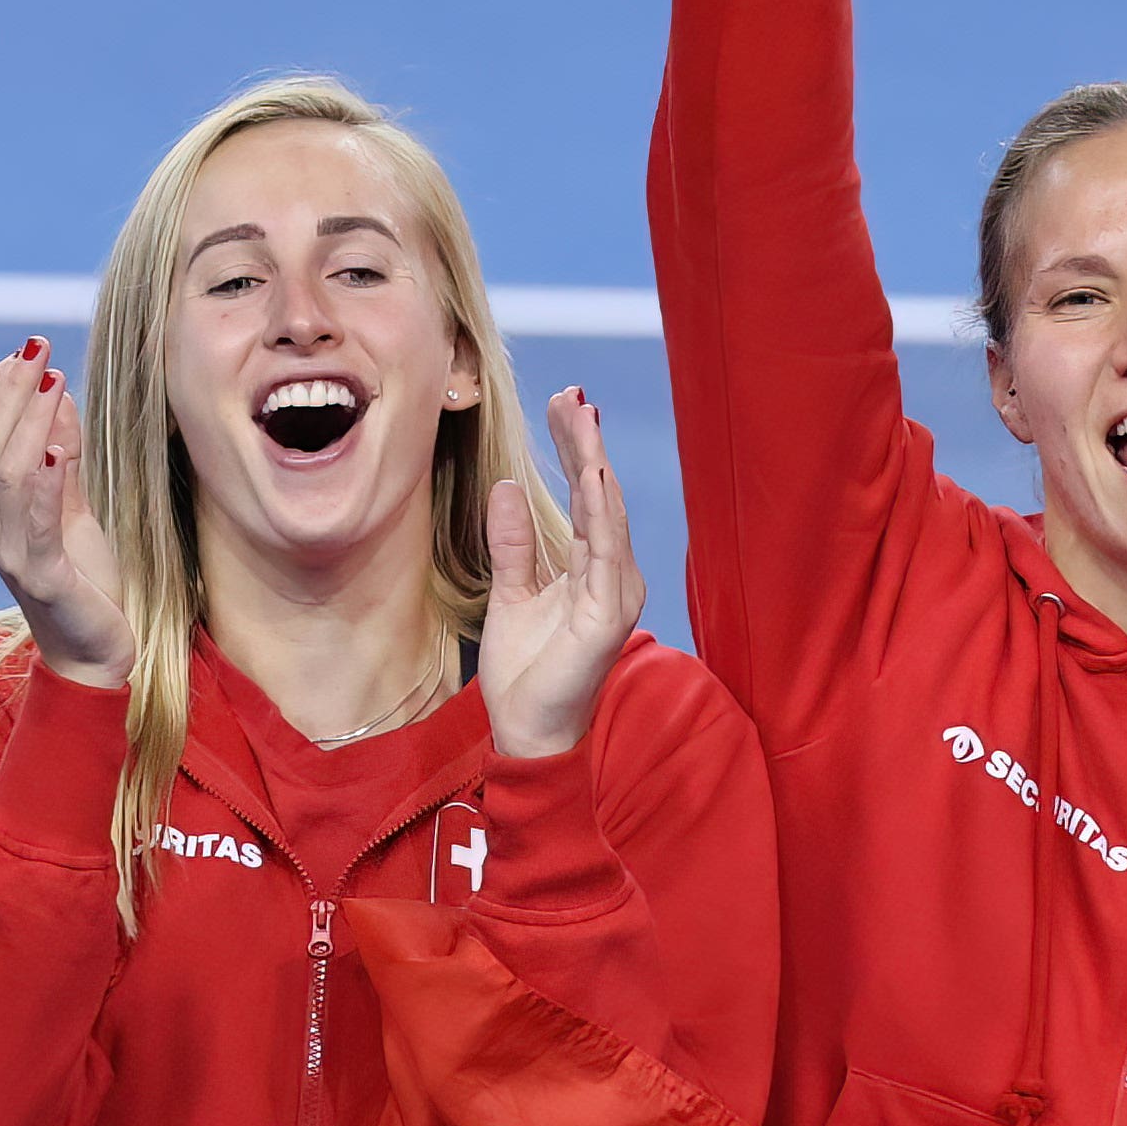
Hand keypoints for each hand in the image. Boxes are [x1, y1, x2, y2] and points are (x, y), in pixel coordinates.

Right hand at [0, 339, 124, 685]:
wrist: (96, 651)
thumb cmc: (85, 580)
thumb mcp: (75, 507)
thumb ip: (64, 457)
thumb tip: (57, 393)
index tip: (27, 349)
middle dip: (11, 391)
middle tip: (37, 350)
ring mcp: (9, 550)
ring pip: (5, 473)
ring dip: (29, 422)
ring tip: (52, 383)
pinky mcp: (41, 576)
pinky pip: (35, 521)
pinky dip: (45, 482)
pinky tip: (57, 450)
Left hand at [479, 387, 644, 762]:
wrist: (528, 731)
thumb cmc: (526, 673)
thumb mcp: (511, 594)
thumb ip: (514, 544)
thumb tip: (509, 488)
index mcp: (596, 571)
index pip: (588, 498)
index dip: (577, 450)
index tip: (563, 404)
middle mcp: (615, 576)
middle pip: (601, 496)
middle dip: (586, 444)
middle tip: (572, 394)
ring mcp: (617, 594)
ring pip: (606, 515)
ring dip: (594, 464)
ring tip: (582, 418)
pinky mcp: (609, 614)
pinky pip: (604, 553)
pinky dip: (599, 511)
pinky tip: (591, 476)